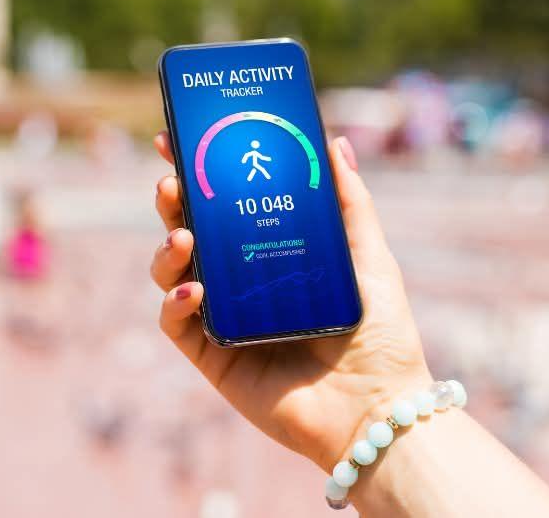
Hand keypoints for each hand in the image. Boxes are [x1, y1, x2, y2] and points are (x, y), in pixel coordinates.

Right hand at [150, 131, 432, 468]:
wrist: (378, 409)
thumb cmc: (381, 336)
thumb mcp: (369, 258)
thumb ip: (350, 203)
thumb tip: (332, 142)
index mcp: (267, 252)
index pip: (221, 204)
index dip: (194, 172)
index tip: (175, 140)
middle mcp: (237, 281)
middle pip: (188, 230)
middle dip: (172, 202)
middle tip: (172, 183)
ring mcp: (220, 317)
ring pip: (170, 272)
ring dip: (167, 249)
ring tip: (184, 237)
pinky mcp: (210, 355)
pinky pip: (175, 323)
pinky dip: (175, 302)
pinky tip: (195, 292)